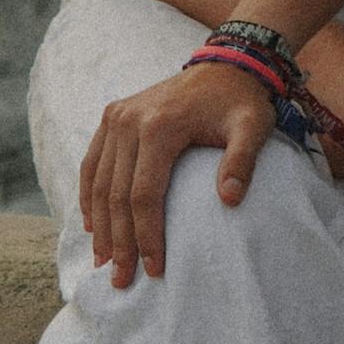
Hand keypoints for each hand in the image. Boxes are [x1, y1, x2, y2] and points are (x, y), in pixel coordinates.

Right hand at [78, 58, 280, 284]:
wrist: (228, 63)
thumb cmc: (242, 101)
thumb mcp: (254, 127)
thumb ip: (242, 161)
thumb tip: (230, 200)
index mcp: (159, 126)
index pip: (144, 195)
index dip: (147, 235)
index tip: (155, 269)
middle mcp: (128, 122)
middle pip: (116, 195)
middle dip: (120, 242)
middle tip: (123, 279)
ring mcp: (115, 117)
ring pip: (98, 183)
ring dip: (100, 226)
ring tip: (106, 262)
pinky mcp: (111, 116)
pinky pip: (91, 163)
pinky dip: (89, 196)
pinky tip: (94, 225)